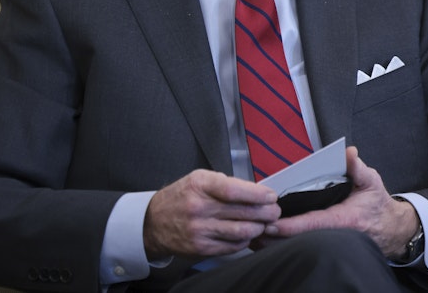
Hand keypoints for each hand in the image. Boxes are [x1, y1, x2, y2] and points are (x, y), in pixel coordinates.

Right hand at [143, 169, 280, 259]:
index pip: (233, 190)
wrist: (153, 222)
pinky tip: (248, 233)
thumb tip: (256, 192)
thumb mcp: (199, 179)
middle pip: (242, 212)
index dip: (257, 194)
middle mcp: (199, 207)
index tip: (270, 196)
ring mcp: (200, 230)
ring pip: (241, 231)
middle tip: (274, 211)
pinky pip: (233, 246)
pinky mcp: (202, 248)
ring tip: (265, 223)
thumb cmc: (181, 197)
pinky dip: (245, 240)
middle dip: (266, 212)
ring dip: (259, 227)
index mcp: (200, 185)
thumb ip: (225, 184)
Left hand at [259, 146, 419, 257]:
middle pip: (297, 239)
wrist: (390, 230)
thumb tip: (349, 153)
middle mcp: (331, 234)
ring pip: (296, 245)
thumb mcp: (371, 182)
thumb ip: (358, 168)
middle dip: (273, 236)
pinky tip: (264, 240)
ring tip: (249, 235)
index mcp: (341, 219)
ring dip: (273, 243)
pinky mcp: (323, 243)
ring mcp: (326, 242)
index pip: (310, 223)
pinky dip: (282, 243)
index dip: (289, 225)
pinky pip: (299, 245)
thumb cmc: (377, 205)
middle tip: (249, 229)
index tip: (269, 223)